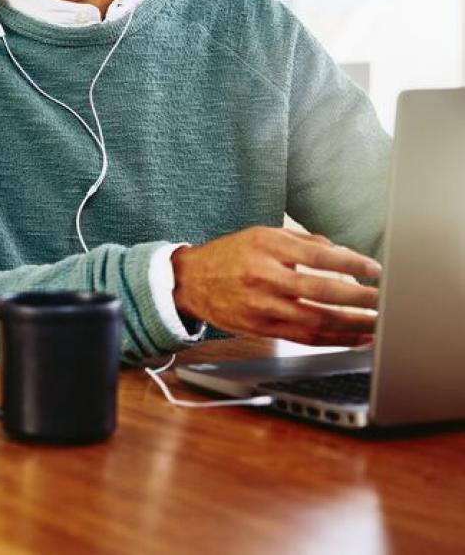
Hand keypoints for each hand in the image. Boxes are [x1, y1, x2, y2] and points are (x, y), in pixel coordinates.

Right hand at [171, 226, 381, 345]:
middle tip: (384, 299)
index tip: (374, 269)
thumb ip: (302, 242)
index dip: (352, 264)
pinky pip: (303, 337)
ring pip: (316, 319)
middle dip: (360, 298)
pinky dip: (334, 339)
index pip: (318, 256)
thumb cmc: (229, 255)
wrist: (190, 281)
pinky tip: (355, 338)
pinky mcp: (259, 327)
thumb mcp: (262, 235)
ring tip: (378, 323)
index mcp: (265, 246)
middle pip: (321, 290)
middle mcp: (262, 275)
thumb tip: (342, 254)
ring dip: (353, 324)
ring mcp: (260, 304)